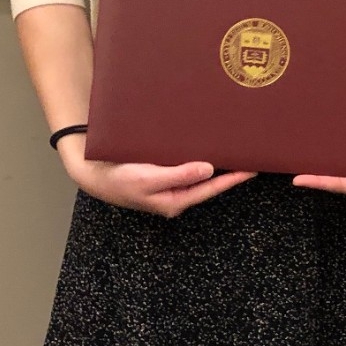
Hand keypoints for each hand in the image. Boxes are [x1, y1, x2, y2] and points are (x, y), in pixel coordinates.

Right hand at [58, 136, 254, 217]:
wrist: (93, 172)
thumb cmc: (118, 179)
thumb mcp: (147, 179)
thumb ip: (178, 176)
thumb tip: (208, 170)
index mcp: (174, 201)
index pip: (211, 189)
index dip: (233, 178)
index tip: (252, 168)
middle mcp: (176, 194)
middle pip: (209, 181)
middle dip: (230, 169)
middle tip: (251, 154)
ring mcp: (170, 183)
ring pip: (200, 171)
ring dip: (217, 160)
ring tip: (237, 148)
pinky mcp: (163, 172)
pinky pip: (187, 164)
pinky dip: (201, 154)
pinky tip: (210, 144)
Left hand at [292, 134, 345, 198]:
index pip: (343, 185)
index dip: (326, 184)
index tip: (308, 181)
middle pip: (333, 182)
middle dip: (316, 181)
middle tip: (297, 179)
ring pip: (332, 173)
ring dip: (316, 172)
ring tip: (298, 168)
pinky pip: (335, 161)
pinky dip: (323, 160)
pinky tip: (311, 153)